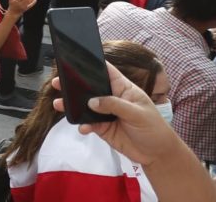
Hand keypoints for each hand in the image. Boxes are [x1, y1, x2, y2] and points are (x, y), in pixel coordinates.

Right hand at [51, 61, 177, 166]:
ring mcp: (106, 114)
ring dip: (73, 105)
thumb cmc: (153, 128)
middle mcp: (112, 99)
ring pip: (85, 106)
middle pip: (91, 88)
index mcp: (124, 89)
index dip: (94, 65)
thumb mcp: (137, 114)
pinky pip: (88, 123)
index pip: (108, 72)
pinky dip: (82, 125)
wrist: (157, 154)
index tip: (75, 61)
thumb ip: (114, 105)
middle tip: (58, 83)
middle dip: (74, 85)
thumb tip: (92, 102)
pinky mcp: (102, 128)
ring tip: (58, 104)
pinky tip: (82, 128)